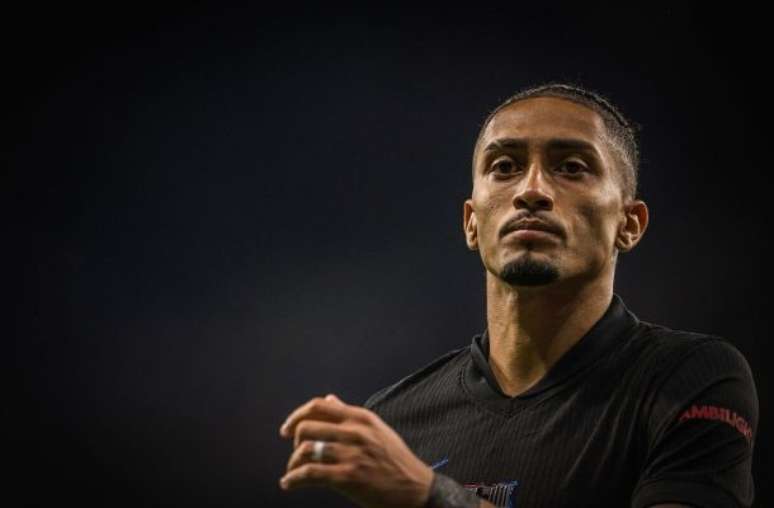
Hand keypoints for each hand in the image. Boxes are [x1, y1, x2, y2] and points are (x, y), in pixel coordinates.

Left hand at [279, 393, 433, 507]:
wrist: (415, 488)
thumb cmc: (396, 460)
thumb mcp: (376, 429)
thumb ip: (350, 413)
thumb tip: (330, 399)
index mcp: (360, 417)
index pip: (319, 406)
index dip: (296, 416)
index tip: (287, 429)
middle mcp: (354, 431)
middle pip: (307, 427)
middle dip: (294, 442)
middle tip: (295, 454)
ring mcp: (351, 454)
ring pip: (306, 449)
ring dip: (293, 463)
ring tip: (292, 471)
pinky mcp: (348, 476)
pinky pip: (310, 473)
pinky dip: (293, 479)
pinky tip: (289, 483)